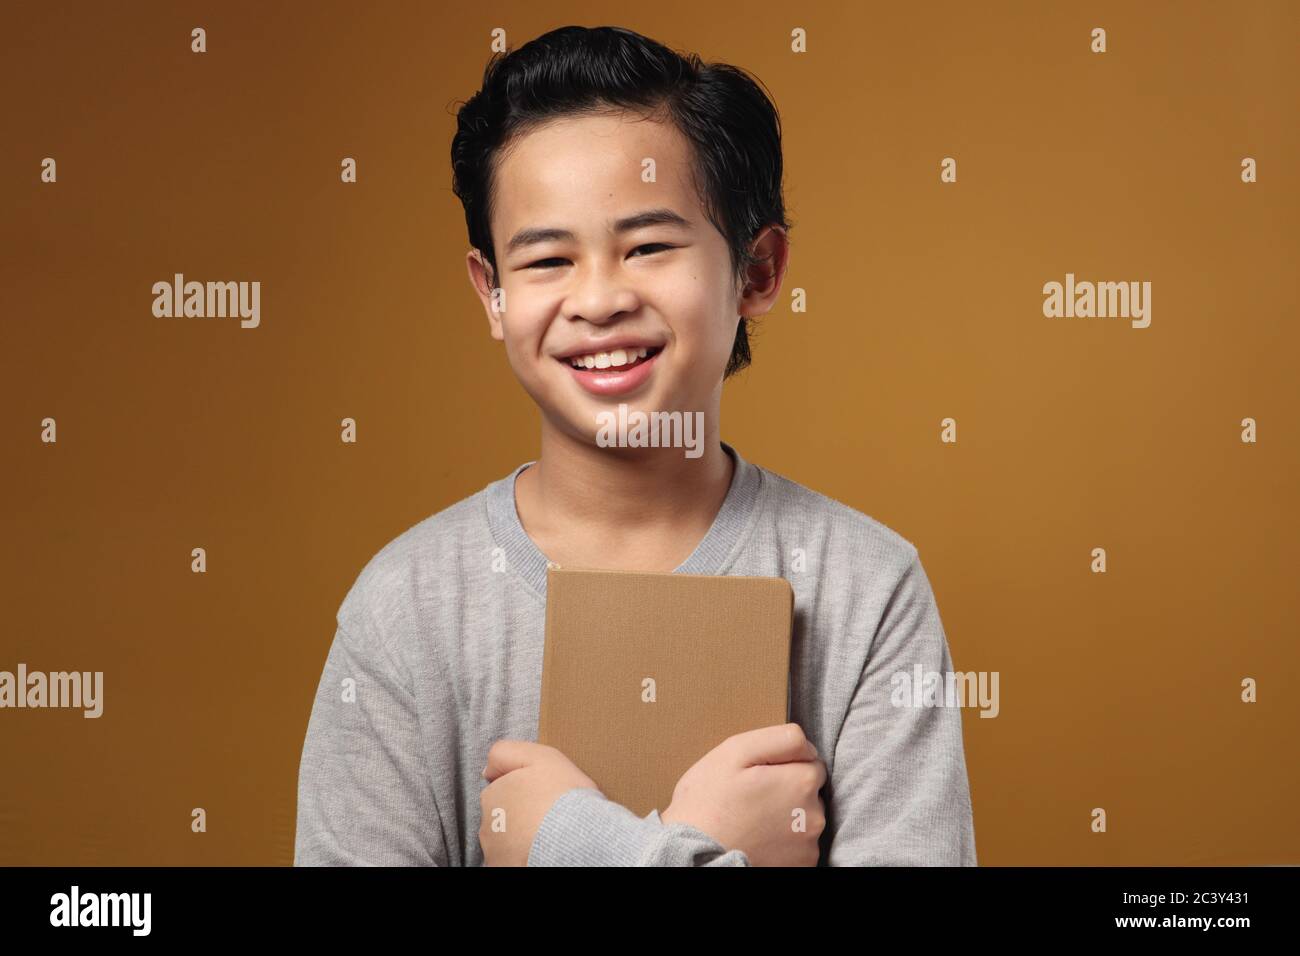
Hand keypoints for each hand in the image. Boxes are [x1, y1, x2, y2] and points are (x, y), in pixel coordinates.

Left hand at [479, 740, 598, 865]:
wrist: (576, 840)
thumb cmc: (562, 797)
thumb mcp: (540, 756)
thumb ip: (506, 753)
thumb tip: (487, 769)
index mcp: (493, 795)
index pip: (503, 792)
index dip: (525, 793)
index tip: (544, 796)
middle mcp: (487, 825)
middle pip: (503, 817)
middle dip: (520, 816)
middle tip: (548, 815)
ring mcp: (494, 851)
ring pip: (507, 841)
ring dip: (523, 838)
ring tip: (549, 835)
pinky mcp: (503, 868)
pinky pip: (513, 859)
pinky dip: (525, 856)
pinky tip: (543, 850)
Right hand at [661, 722, 826, 865]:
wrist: (694, 853)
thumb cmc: (709, 802)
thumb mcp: (736, 751)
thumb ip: (780, 738)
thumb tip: (808, 746)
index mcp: (802, 782)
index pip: (810, 760)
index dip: (783, 763)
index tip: (758, 775)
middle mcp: (814, 816)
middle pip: (809, 790)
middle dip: (786, 789)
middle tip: (751, 797)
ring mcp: (808, 845)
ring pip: (804, 817)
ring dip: (785, 815)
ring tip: (752, 820)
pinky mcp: (801, 865)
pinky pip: (798, 843)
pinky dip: (782, 840)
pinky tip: (758, 838)